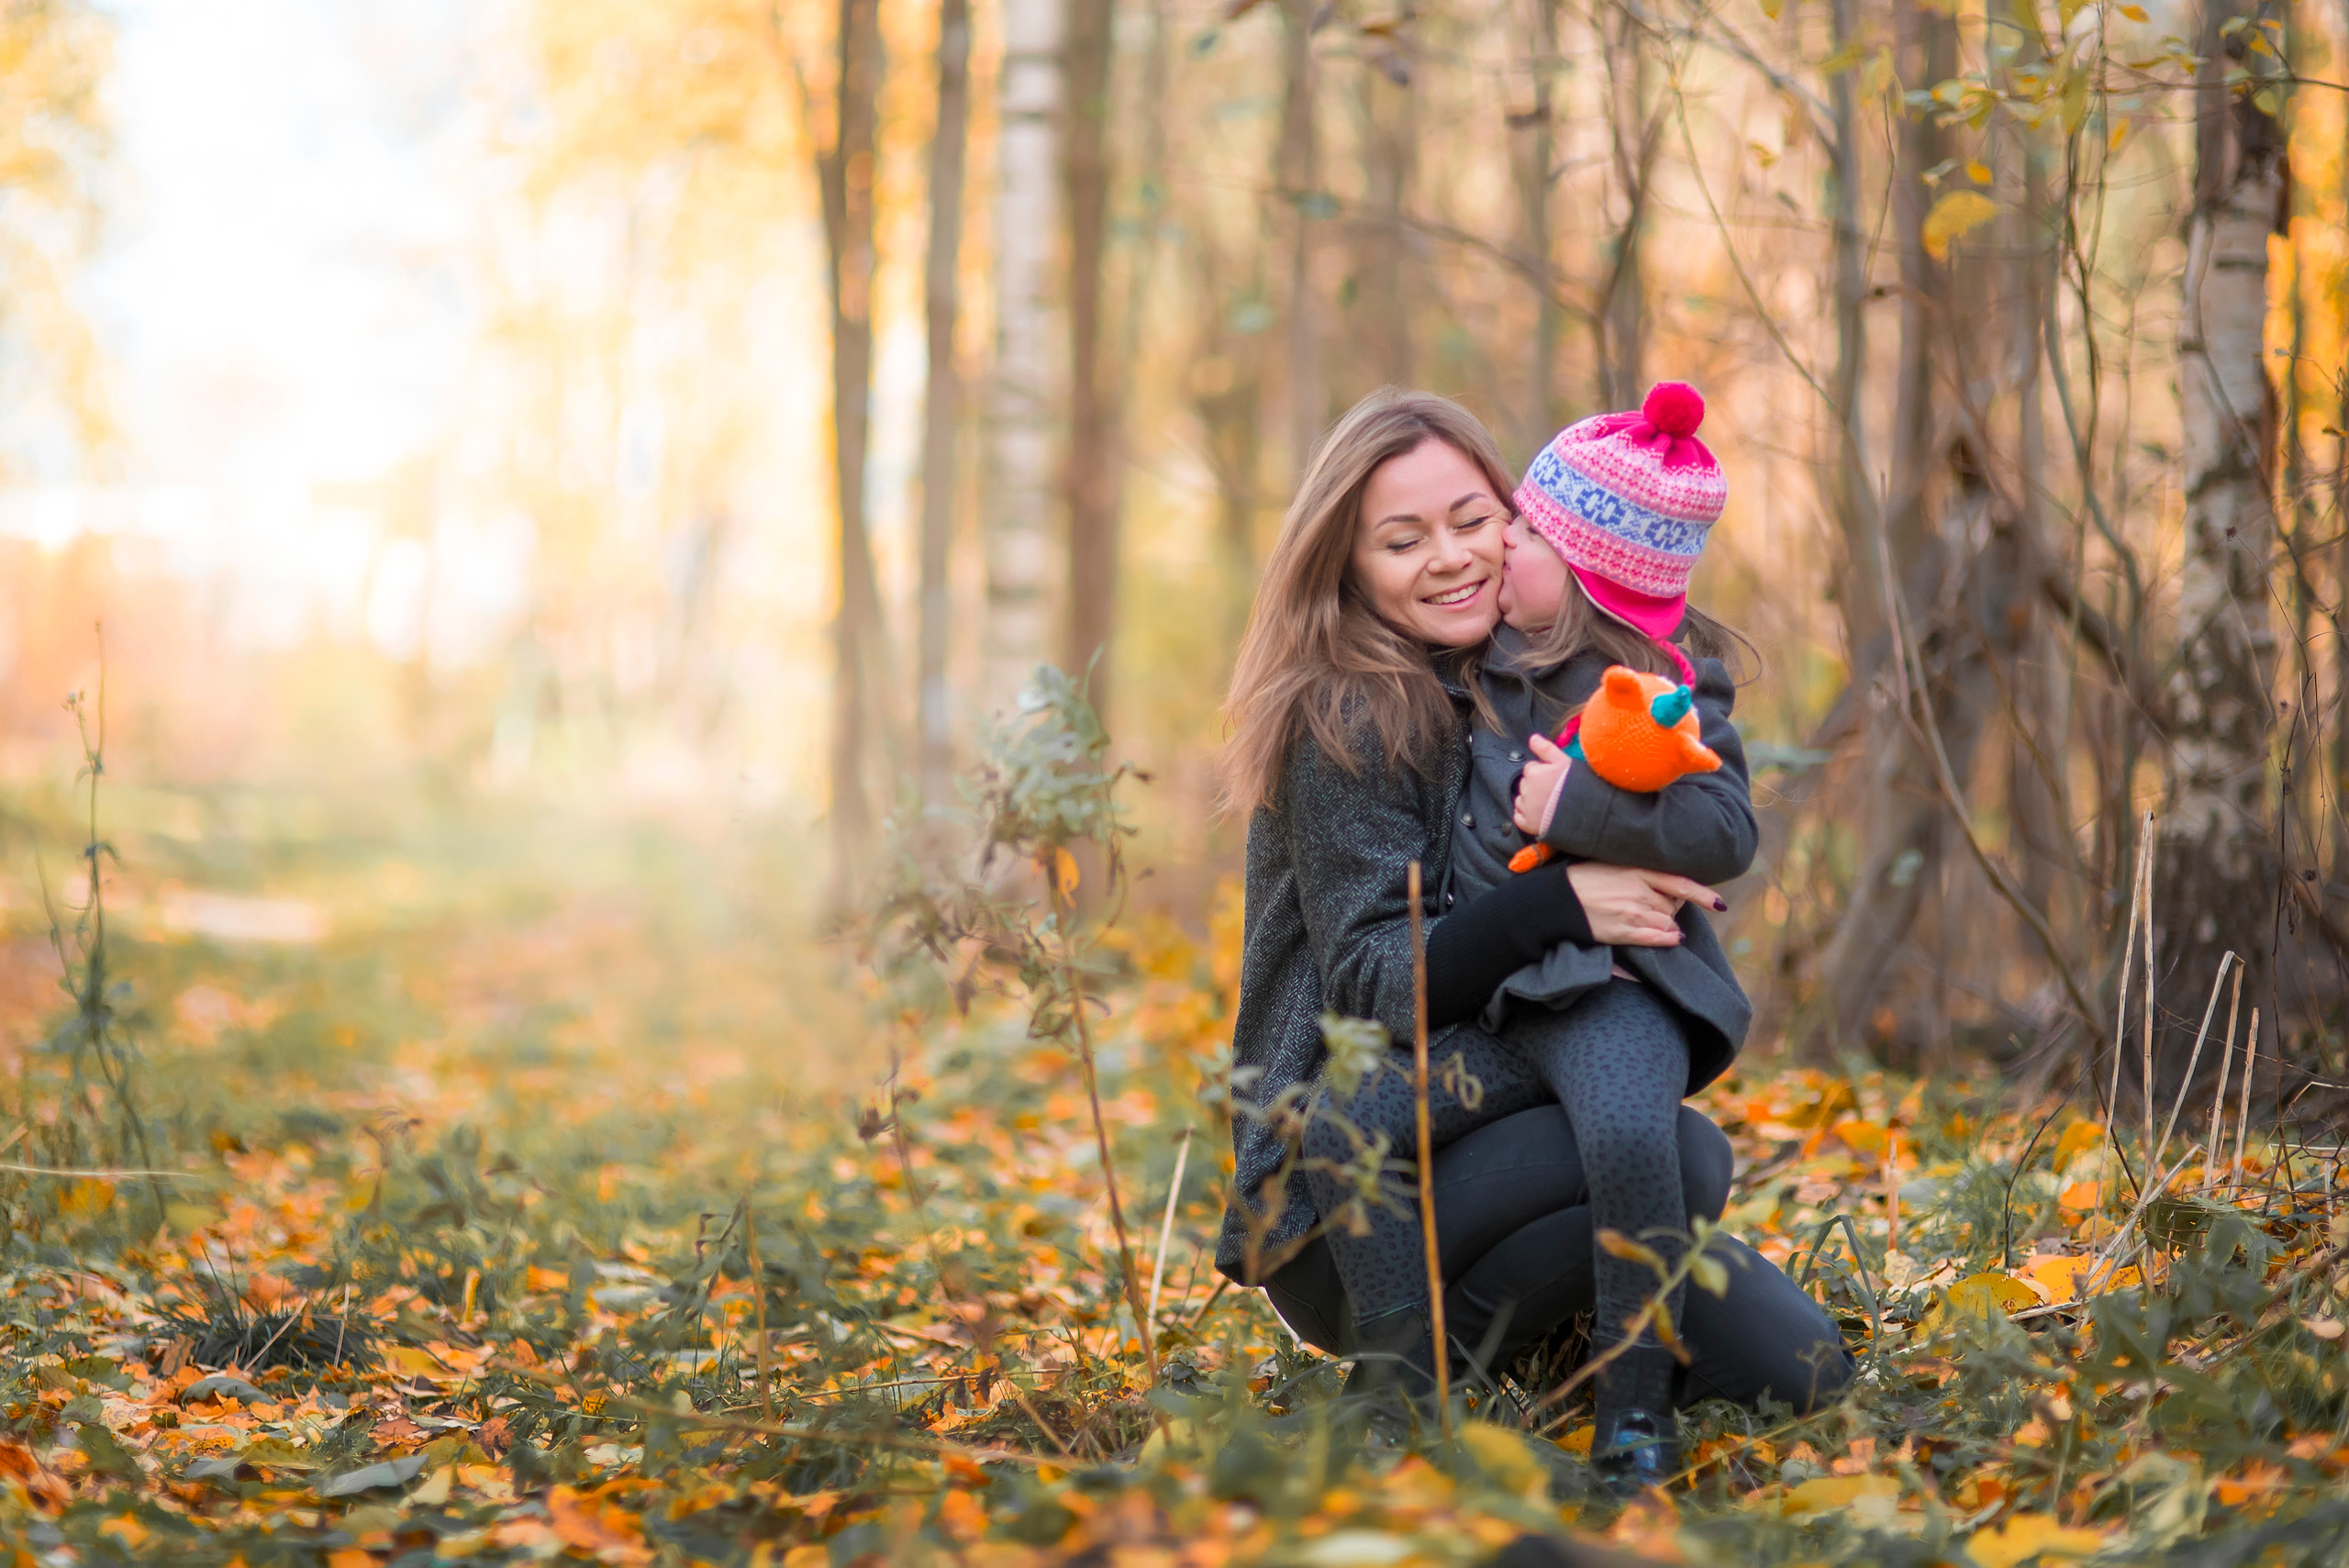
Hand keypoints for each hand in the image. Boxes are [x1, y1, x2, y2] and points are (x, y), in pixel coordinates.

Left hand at [1512, 732, 1572, 837]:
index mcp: (1533, 772)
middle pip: (1525, 783)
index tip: (1554, 778)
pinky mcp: (1527, 824)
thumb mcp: (1564, 761)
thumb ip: (1546, 748)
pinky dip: (1526, 815)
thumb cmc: (1576, 785)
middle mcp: (1526, 790)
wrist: (1584, 813)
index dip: (1542, 772)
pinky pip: (1519, 817)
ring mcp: (1526, 808)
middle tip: (1553, 791)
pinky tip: (1540, 814)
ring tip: (1549, 803)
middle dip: (1536, 786)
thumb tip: (1532, 738)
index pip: (1530, 768)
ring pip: (1521, 799)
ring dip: (1530, 801)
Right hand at [1565, 863, 1722, 946]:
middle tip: (1647, 903)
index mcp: (1637, 870)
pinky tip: (1670, 938)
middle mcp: (1639, 891)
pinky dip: (1667, 939)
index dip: (1703, 895)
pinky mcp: (1624, 932)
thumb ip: (1642, 872)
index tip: (1719, 904)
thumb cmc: (1584, 879)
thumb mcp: (1614, 864)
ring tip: (1641, 916)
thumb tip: (1670, 889)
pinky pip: (1657, 938)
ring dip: (1664, 923)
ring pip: (1667, 922)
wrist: (1558, 900)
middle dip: (1668, 907)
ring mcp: (1633, 913)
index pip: (1680, 883)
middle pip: (1673, 905)